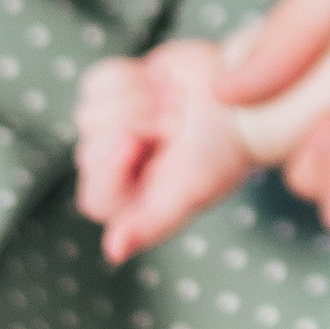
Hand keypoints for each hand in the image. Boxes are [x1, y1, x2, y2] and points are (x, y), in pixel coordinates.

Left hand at [76, 42, 251, 263]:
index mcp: (130, 202)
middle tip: (174, 123)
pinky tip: (158, 83)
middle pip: (89, 150)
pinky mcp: (112, 91)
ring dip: (138, 99)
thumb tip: (113, 251)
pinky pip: (96, 81)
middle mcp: (115, 169)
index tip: (135, 142)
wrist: (241, 95)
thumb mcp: (190, 192)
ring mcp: (110, 127)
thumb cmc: (222, 151)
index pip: (95, 198)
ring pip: (89, 113)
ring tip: (172, 103)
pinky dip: (130, 77)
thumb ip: (152, 224)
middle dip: (135, 126)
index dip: (109, 168)